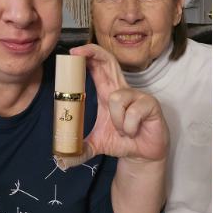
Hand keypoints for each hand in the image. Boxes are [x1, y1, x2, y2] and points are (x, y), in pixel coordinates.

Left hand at [56, 44, 168, 167]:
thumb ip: (80, 149)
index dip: (87, 56)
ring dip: (116, 120)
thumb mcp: (96, 145)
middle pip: (109, 62)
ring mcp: (137, 95)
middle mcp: (121, 90)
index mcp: (107, 93)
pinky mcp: (150, 104)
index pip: (98, 67)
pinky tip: (133, 131)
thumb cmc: (122, 141)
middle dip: (94, 53)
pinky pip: (132, 113)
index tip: (72, 53)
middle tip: (78, 52)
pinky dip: (128, 127)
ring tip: (122, 130)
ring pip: (117, 98)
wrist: (144, 154)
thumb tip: (62, 159)